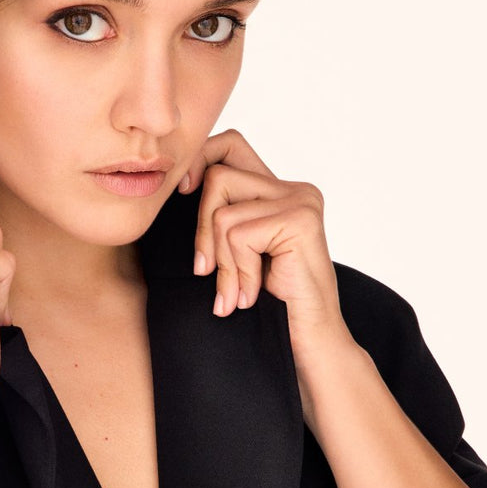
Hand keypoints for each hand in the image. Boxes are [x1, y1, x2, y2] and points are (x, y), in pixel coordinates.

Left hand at [180, 130, 349, 357]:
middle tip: (207, 272)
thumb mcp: (236, 249)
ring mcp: (301, 201)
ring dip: (222, 261)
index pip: (229, 144)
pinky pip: (238, 235)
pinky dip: (238, 271)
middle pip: (218, 178)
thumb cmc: (270, 302)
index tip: (183, 192)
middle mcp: (294, 188)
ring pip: (223, 213)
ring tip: (236, 291)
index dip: (200, 160)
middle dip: (203, 230)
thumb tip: (178, 184)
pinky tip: (253, 293)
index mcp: (278, 189)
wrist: (308, 343)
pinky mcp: (300, 220)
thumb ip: (220, 214)